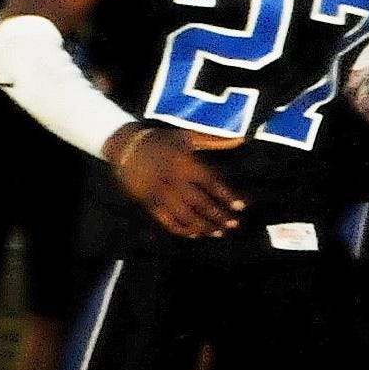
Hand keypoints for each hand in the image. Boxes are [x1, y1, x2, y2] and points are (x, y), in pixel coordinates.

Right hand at [106, 124, 244, 238]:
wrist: (127, 145)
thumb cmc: (162, 140)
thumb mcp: (187, 135)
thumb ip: (214, 140)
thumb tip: (241, 139)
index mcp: (185, 163)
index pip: (212, 183)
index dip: (227, 196)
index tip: (241, 207)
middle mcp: (174, 180)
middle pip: (201, 203)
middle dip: (219, 216)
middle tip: (234, 224)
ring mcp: (160, 193)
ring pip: (185, 216)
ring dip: (204, 226)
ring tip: (219, 232)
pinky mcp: (149, 203)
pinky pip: (167, 221)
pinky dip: (182, 230)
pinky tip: (195, 234)